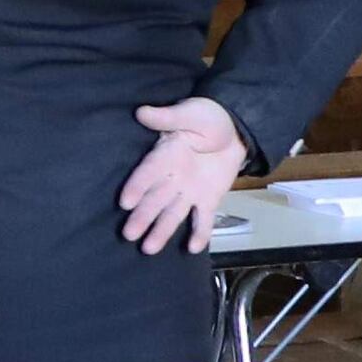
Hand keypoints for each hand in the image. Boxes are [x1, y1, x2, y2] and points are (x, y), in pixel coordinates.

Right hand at [119, 96, 248, 253]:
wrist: (236, 128)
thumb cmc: (208, 117)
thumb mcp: (189, 113)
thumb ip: (168, 117)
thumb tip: (142, 112)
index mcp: (166, 155)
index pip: (148, 172)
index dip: (137, 186)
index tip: (125, 202)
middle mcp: (173, 177)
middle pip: (155, 199)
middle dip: (143, 216)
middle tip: (129, 234)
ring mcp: (190, 190)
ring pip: (173, 213)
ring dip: (161, 230)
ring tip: (148, 249)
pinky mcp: (208, 198)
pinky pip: (203, 218)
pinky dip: (199, 232)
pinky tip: (193, 248)